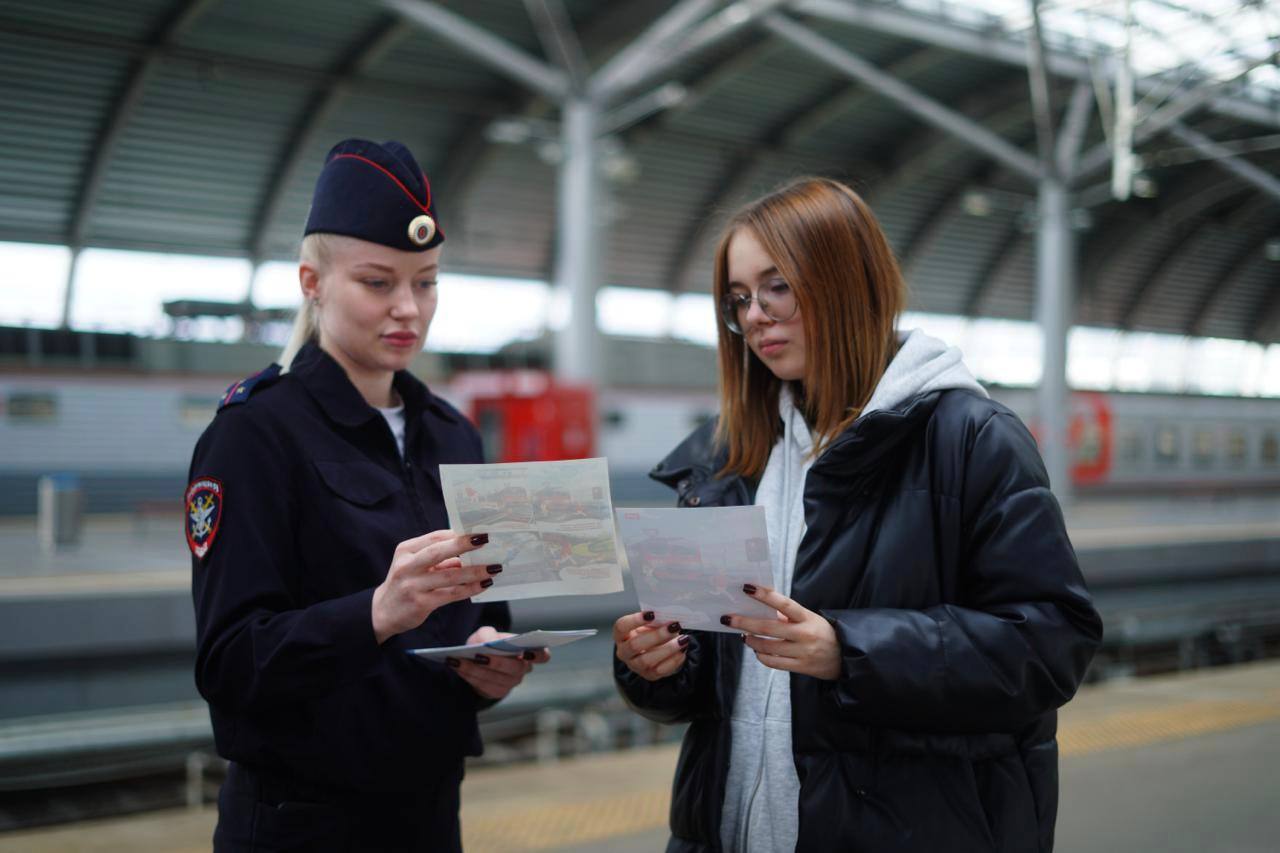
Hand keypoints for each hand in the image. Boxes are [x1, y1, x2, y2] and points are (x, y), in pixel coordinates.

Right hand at [371, 531, 500, 643]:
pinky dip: (470, 588)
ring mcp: (413, 585)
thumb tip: (471, 550)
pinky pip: (451, 594)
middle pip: (438, 551)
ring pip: (449, 575)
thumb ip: (438, 557)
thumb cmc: (406, 583)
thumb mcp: (415, 565)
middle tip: (486, 539)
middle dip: (464, 544)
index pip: (435, 537)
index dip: (457, 533)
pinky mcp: (421, 603)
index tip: (478, 530)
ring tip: (493, 567)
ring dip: (474, 571)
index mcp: (406, 550)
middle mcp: (407, 566)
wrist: (383, 612)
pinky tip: (484, 584)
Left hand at [447, 625, 550, 699]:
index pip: (543, 656)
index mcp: (528, 653)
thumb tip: (489, 640)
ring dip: (476, 670)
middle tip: (479, 656)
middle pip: (515, 669)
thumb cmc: (487, 643)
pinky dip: (469, 676)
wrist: (476, 658)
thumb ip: (489, 633)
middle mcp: (523, 670)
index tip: (526, 653)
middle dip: (496, 662)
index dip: (538, 656)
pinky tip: (458, 667)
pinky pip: (484, 686)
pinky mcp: (497, 692)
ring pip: (496, 679)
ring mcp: (510, 683)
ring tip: (458, 661)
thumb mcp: (486, 633)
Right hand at [614, 611, 688, 681]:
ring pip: (647, 661)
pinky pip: (660, 670)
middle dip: (656, 635)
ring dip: (667, 649)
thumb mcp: (650, 623)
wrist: (656, 649)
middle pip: (635, 645)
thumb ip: (656, 620)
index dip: (634, 620)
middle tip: (673, 626)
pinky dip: (674, 660)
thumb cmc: (651, 631)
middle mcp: (624, 652)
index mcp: (621, 635)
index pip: (621, 627)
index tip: (652, 614)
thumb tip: (669, 616)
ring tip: (682, 639)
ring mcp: (635, 666)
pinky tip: (682, 650)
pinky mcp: (649, 675)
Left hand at [723, 585, 840, 680]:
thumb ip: (789, 614)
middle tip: (728, 618)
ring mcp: (802, 652)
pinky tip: (757, 650)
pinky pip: (773, 662)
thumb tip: (762, 607)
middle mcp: (804, 634)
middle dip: (745, 622)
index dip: (765, 595)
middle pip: (769, 627)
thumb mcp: (810, 618)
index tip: (747, 587)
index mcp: (808, 618)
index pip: (785, 603)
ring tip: (744, 636)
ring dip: (751, 641)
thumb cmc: (822, 633)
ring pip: (768, 647)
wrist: (845, 657)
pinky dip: (761, 655)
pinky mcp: (800, 667)